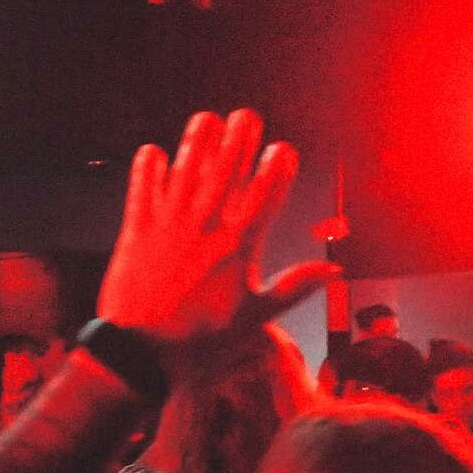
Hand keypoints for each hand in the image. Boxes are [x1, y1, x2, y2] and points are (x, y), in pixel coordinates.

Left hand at [94, 110, 337, 355]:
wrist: (141, 355)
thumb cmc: (201, 341)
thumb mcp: (254, 317)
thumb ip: (293, 288)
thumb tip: (335, 270)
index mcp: (239, 245)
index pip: (266, 192)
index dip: (277, 165)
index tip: (283, 150)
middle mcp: (207, 226)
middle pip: (227, 168)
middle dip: (239, 137)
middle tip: (246, 118)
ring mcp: (170, 224)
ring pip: (186, 168)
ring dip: (197, 141)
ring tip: (207, 119)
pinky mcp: (137, 229)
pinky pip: (142, 188)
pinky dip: (147, 169)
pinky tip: (153, 153)